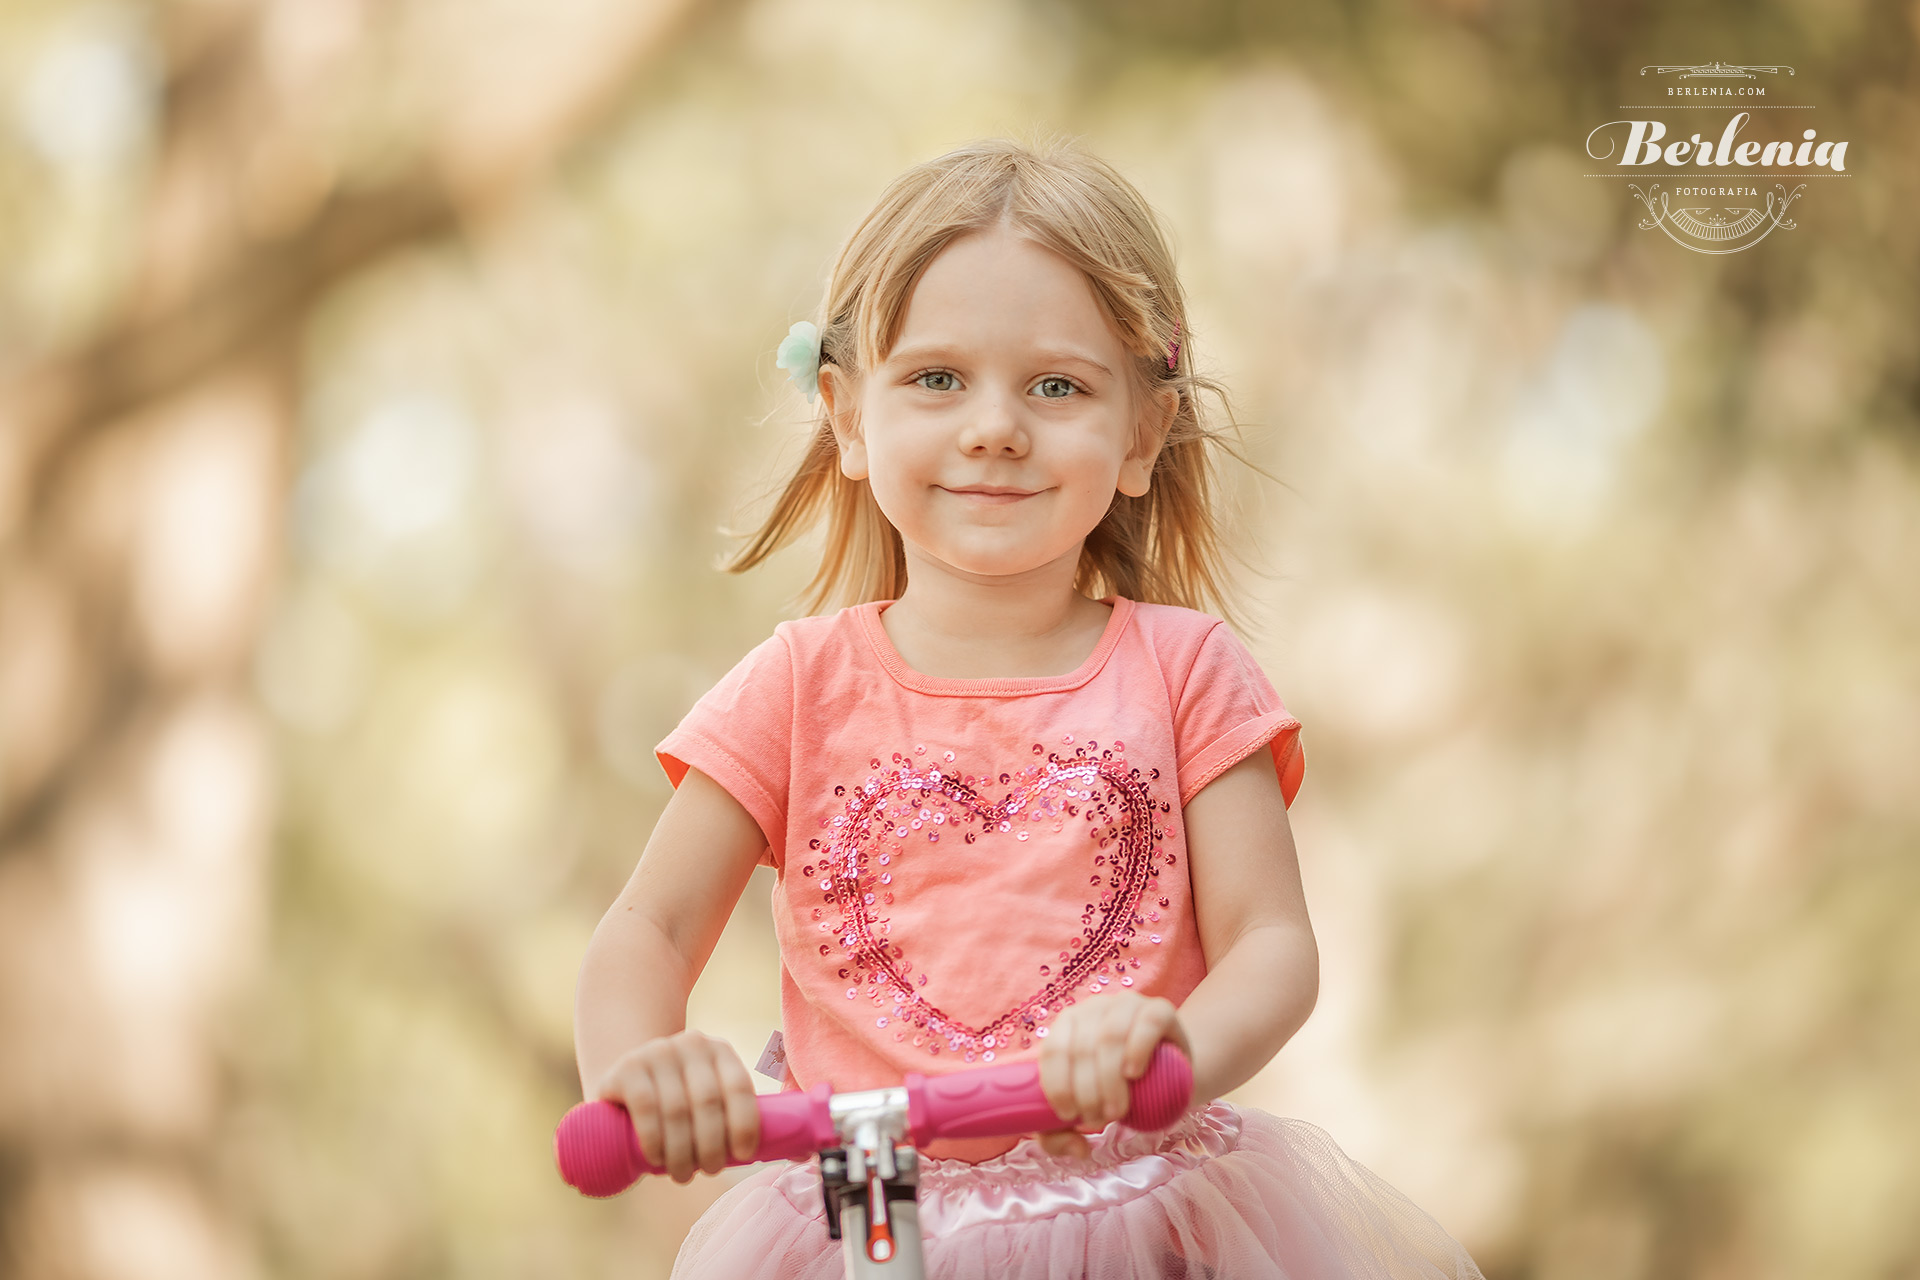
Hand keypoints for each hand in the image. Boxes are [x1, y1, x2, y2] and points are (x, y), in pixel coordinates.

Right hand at [592, 1030, 760, 1183]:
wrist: (627, 1084)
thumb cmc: (681, 1102)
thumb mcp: (714, 1101)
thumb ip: (749, 1121)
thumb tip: (800, 1155)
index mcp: (721, 1051)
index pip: (740, 1085)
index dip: (745, 1123)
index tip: (743, 1155)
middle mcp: (691, 1044)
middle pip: (708, 1101)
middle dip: (712, 1145)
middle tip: (709, 1171)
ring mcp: (657, 1052)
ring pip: (676, 1110)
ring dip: (682, 1151)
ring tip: (682, 1174)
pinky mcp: (627, 1067)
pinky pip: (645, 1106)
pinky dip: (654, 1139)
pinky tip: (656, 1159)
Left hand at [1034, 992, 1192, 1159]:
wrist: (1172, 1075)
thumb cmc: (1121, 1092)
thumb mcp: (1089, 1111)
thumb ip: (1063, 1135)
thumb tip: (1078, 1148)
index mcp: (1068, 1025)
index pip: (1053, 1050)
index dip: (1058, 1086)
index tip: (1069, 1116)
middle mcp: (1094, 1008)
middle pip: (1082, 1048)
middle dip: (1087, 1092)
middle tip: (1099, 1120)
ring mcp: (1127, 1004)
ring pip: (1109, 1037)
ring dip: (1109, 1080)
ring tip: (1117, 1111)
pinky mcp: (1160, 1009)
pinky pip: (1146, 1024)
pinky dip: (1137, 1050)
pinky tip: (1134, 1074)